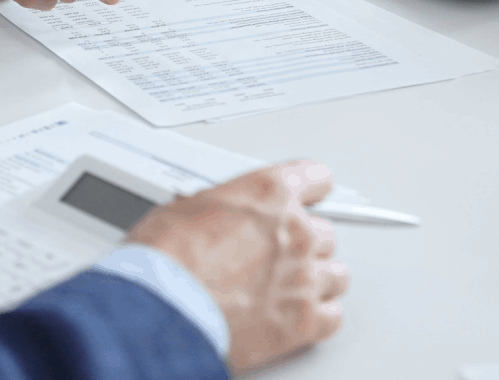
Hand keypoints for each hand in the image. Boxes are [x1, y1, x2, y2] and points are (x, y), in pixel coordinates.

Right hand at [126, 161, 347, 371]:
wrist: (163, 306)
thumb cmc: (165, 259)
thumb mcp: (188, 208)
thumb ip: (223, 209)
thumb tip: (215, 217)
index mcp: (270, 194)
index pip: (315, 178)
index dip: (310, 190)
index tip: (310, 197)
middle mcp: (296, 232)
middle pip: (324, 233)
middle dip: (304, 244)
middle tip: (278, 256)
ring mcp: (304, 277)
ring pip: (334, 275)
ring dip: (315, 280)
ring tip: (289, 288)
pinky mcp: (304, 321)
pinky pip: (332, 316)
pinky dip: (317, 317)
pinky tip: (298, 316)